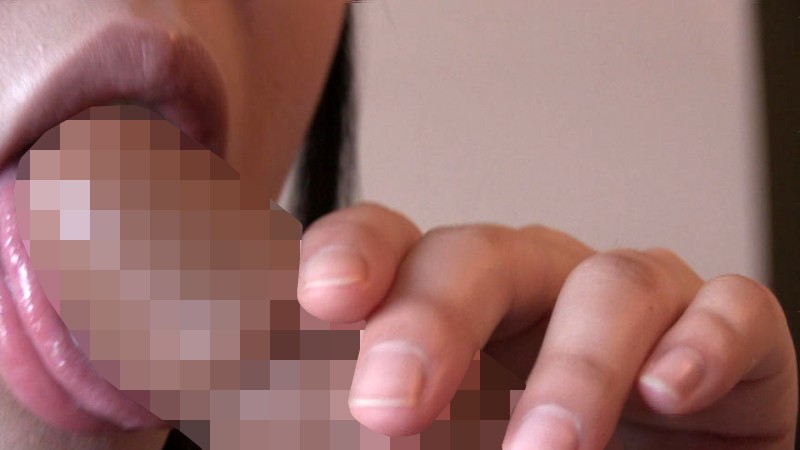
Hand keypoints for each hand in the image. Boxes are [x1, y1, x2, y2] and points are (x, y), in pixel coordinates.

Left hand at [297, 202, 796, 448]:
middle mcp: (529, 290)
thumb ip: (353, 414)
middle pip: (475, 255)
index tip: (318, 298)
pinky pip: (727, 308)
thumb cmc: (510, 449)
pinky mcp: (723, 333)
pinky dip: (703, 344)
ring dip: (572, 369)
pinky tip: (667, 390)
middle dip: (432, 318)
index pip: (386, 250)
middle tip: (391, 404)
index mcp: (446, 306)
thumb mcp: (427, 435)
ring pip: (605, 284)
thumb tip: (264, 399)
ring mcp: (625, 307)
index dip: (352, 254)